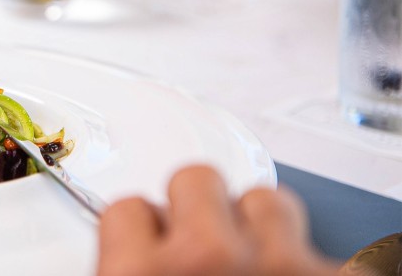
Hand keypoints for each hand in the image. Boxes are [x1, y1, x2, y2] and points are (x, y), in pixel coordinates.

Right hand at [97, 165, 339, 275]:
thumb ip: (124, 265)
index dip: (140, 234)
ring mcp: (279, 268)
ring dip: (260, 230)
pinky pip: (323, 246)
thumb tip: (127, 241)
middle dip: (198, 211)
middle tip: (203, 254)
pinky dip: (307, 263)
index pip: (128, 207)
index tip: (150, 249)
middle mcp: (206, 262)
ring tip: (254, 267)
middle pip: (195, 179)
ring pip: (266, 201)